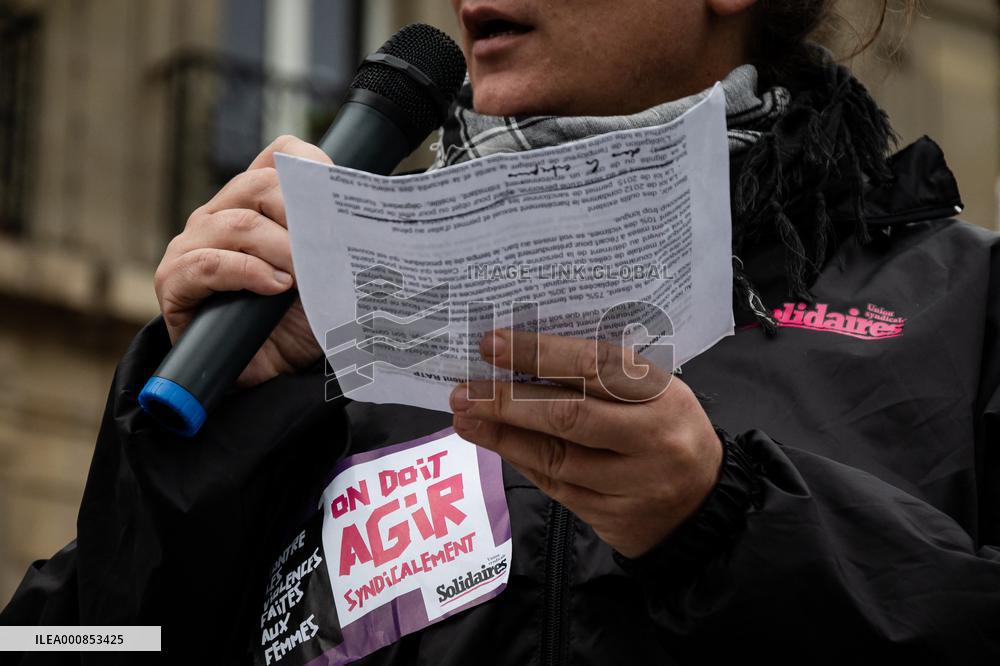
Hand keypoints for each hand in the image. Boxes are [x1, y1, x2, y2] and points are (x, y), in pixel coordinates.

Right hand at [154, 135, 330, 387]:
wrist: (268, 374)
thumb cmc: (298, 320)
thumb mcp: (326, 274)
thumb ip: (333, 239)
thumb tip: (359, 216)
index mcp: (257, 202)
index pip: (280, 157)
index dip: (310, 169)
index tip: (339, 199)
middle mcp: (222, 213)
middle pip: (259, 186)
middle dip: (300, 215)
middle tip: (326, 248)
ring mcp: (194, 244)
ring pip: (237, 224)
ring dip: (280, 249)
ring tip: (303, 276)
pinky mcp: (175, 281)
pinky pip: (208, 264)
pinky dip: (248, 272)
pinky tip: (275, 287)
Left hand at [449, 329, 722, 557]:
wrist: (704, 507)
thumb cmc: (668, 431)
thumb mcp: (655, 393)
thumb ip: (603, 377)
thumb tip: (525, 356)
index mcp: (663, 395)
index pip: (594, 366)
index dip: (539, 353)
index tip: (492, 345)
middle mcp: (651, 440)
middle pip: (569, 417)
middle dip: (508, 401)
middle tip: (465, 389)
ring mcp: (631, 484)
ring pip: (555, 457)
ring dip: (502, 435)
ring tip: (465, 416)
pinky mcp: (611, 517)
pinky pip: (555, 485)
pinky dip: (520, 460)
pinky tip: (494, 442)